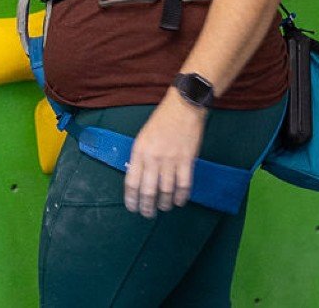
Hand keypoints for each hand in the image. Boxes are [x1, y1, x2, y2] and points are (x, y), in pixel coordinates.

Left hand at [123, 89, 207, 216]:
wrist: (184, 105)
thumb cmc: (163, 120)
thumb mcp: (144, 136)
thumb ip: (141, 157)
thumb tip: (140, 179)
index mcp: (139, 151)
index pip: (131, 183)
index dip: (131, 199)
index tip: (133, 208)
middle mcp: (153, 158)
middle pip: (148, 191)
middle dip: (147, 207)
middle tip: (148, 213)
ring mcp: (170, 160)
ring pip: (166, 191)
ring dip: (164, 204)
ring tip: (164, 207)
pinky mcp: (186, 160)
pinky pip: (183, 185)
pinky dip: (181, 197)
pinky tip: (179, 201)